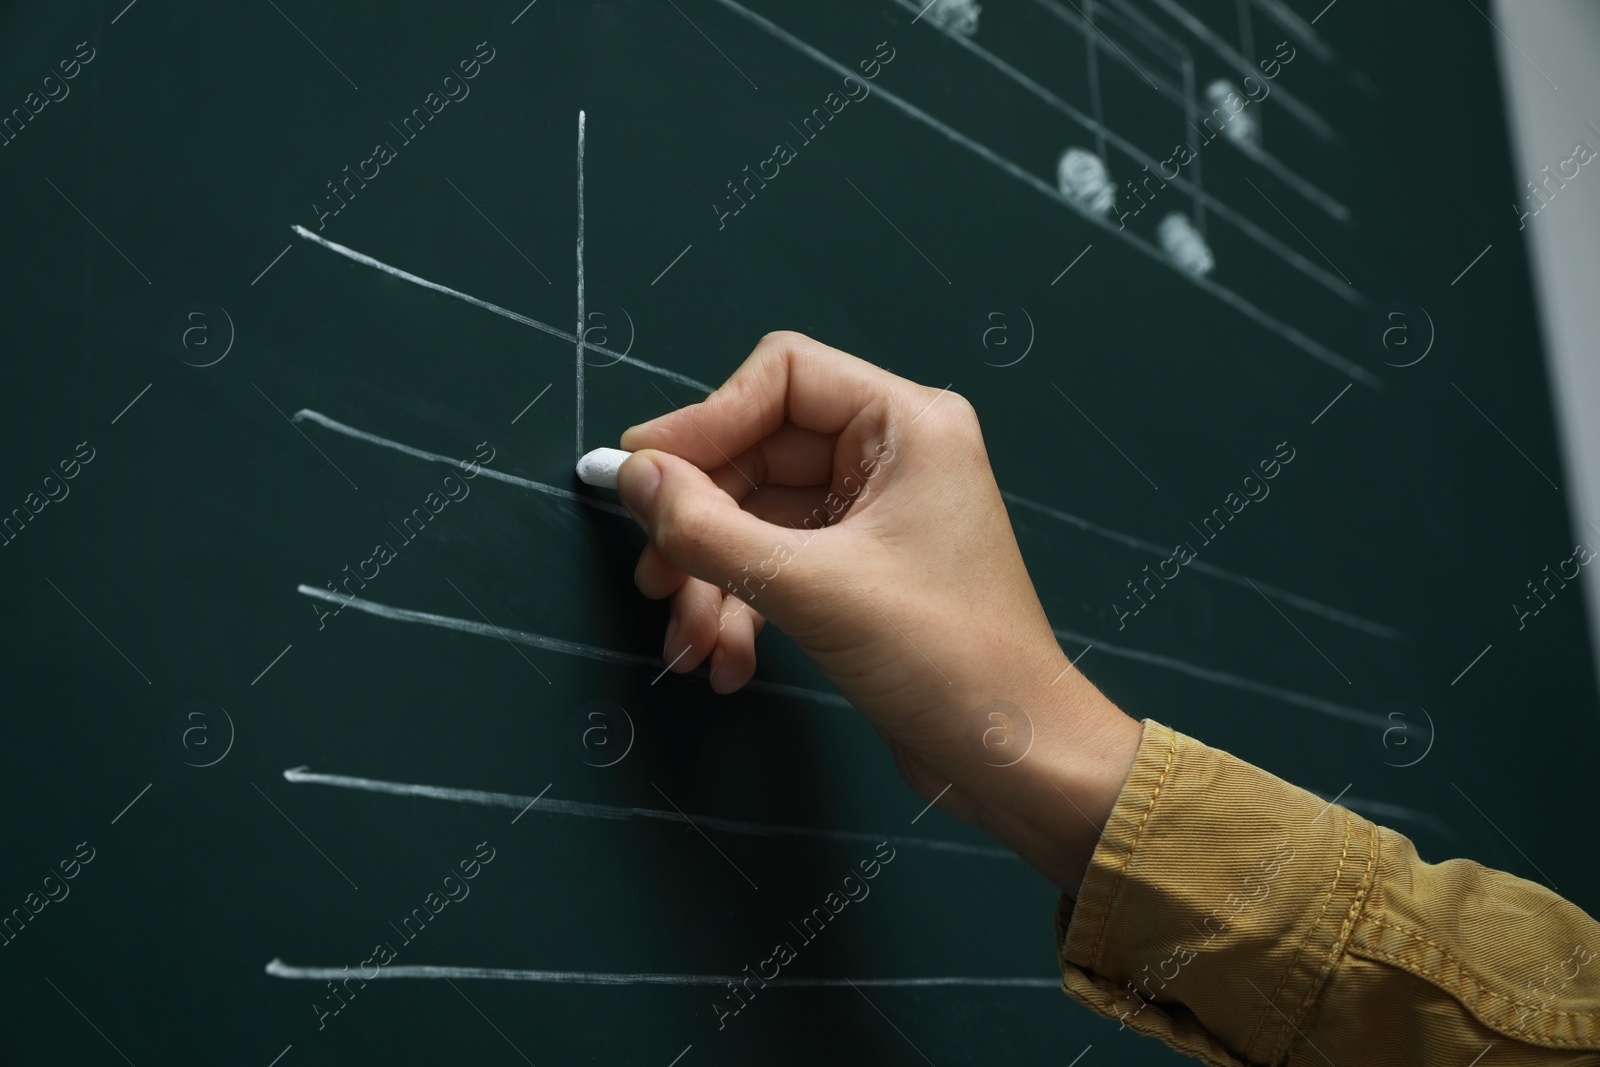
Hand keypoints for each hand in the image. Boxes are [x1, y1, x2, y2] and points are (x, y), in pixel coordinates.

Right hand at [616, 332, 1141, 891]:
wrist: (1012, 758)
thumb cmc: (945, 657)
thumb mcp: (811, 588)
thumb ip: (708, 529)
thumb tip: (634, 477)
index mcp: (907, 424)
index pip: (782, 377)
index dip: (703, 420)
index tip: (639, 473)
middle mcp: (892, 456)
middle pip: (757, 454)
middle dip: (699, 525)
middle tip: (654, 580)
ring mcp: (874, 516)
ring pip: (756, 518)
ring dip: (711, 581)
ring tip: (690, 644)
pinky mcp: (859, 572)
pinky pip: (775, 564)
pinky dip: (741, 609)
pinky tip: (727, 663)